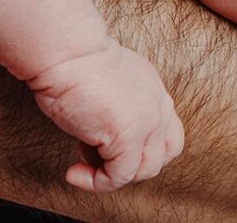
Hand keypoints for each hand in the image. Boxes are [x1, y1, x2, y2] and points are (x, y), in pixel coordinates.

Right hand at [27, 39, 184, 192]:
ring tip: (82, 160)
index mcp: (155, 92)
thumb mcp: (110, 84)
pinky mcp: (129, 138)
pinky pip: (118, 177)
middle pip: (163, 155)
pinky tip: (73, 173)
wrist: (69, 53)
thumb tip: (104, 136)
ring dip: (113, 174)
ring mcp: (149, 123)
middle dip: (133, 164)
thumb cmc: (76, 62)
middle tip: (99, 157)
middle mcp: (159, 107)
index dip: (141, 148)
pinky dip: (95, 183)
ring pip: (144, 170)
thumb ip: (119, 107)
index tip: (108, 145)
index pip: (167, 133)